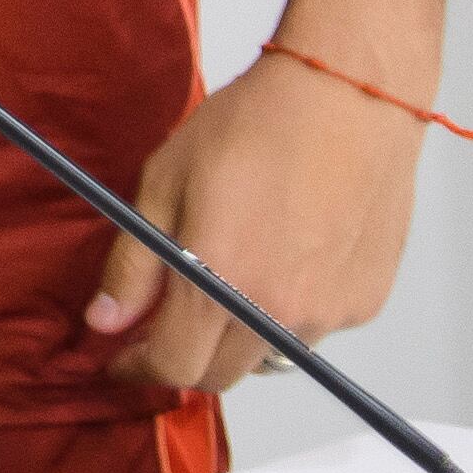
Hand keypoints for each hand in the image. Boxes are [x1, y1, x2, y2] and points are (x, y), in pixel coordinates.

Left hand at [87, 40, 426, 391]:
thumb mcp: (164, 182)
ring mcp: (329, 312)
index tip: (122, 356)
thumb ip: (134, 264)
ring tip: (224, 277)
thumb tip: (106, 320)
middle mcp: (279, 311)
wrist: (346, 97)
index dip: (138, 368)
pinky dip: (286, 311)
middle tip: (163, 322)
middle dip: (183, 357)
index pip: (173, 366)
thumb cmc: (255, 125)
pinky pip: (313, 329)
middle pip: (221, 375)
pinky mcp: (366, 301)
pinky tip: (280, 255)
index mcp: (221, 281)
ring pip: (268, 356)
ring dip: (235, 337)